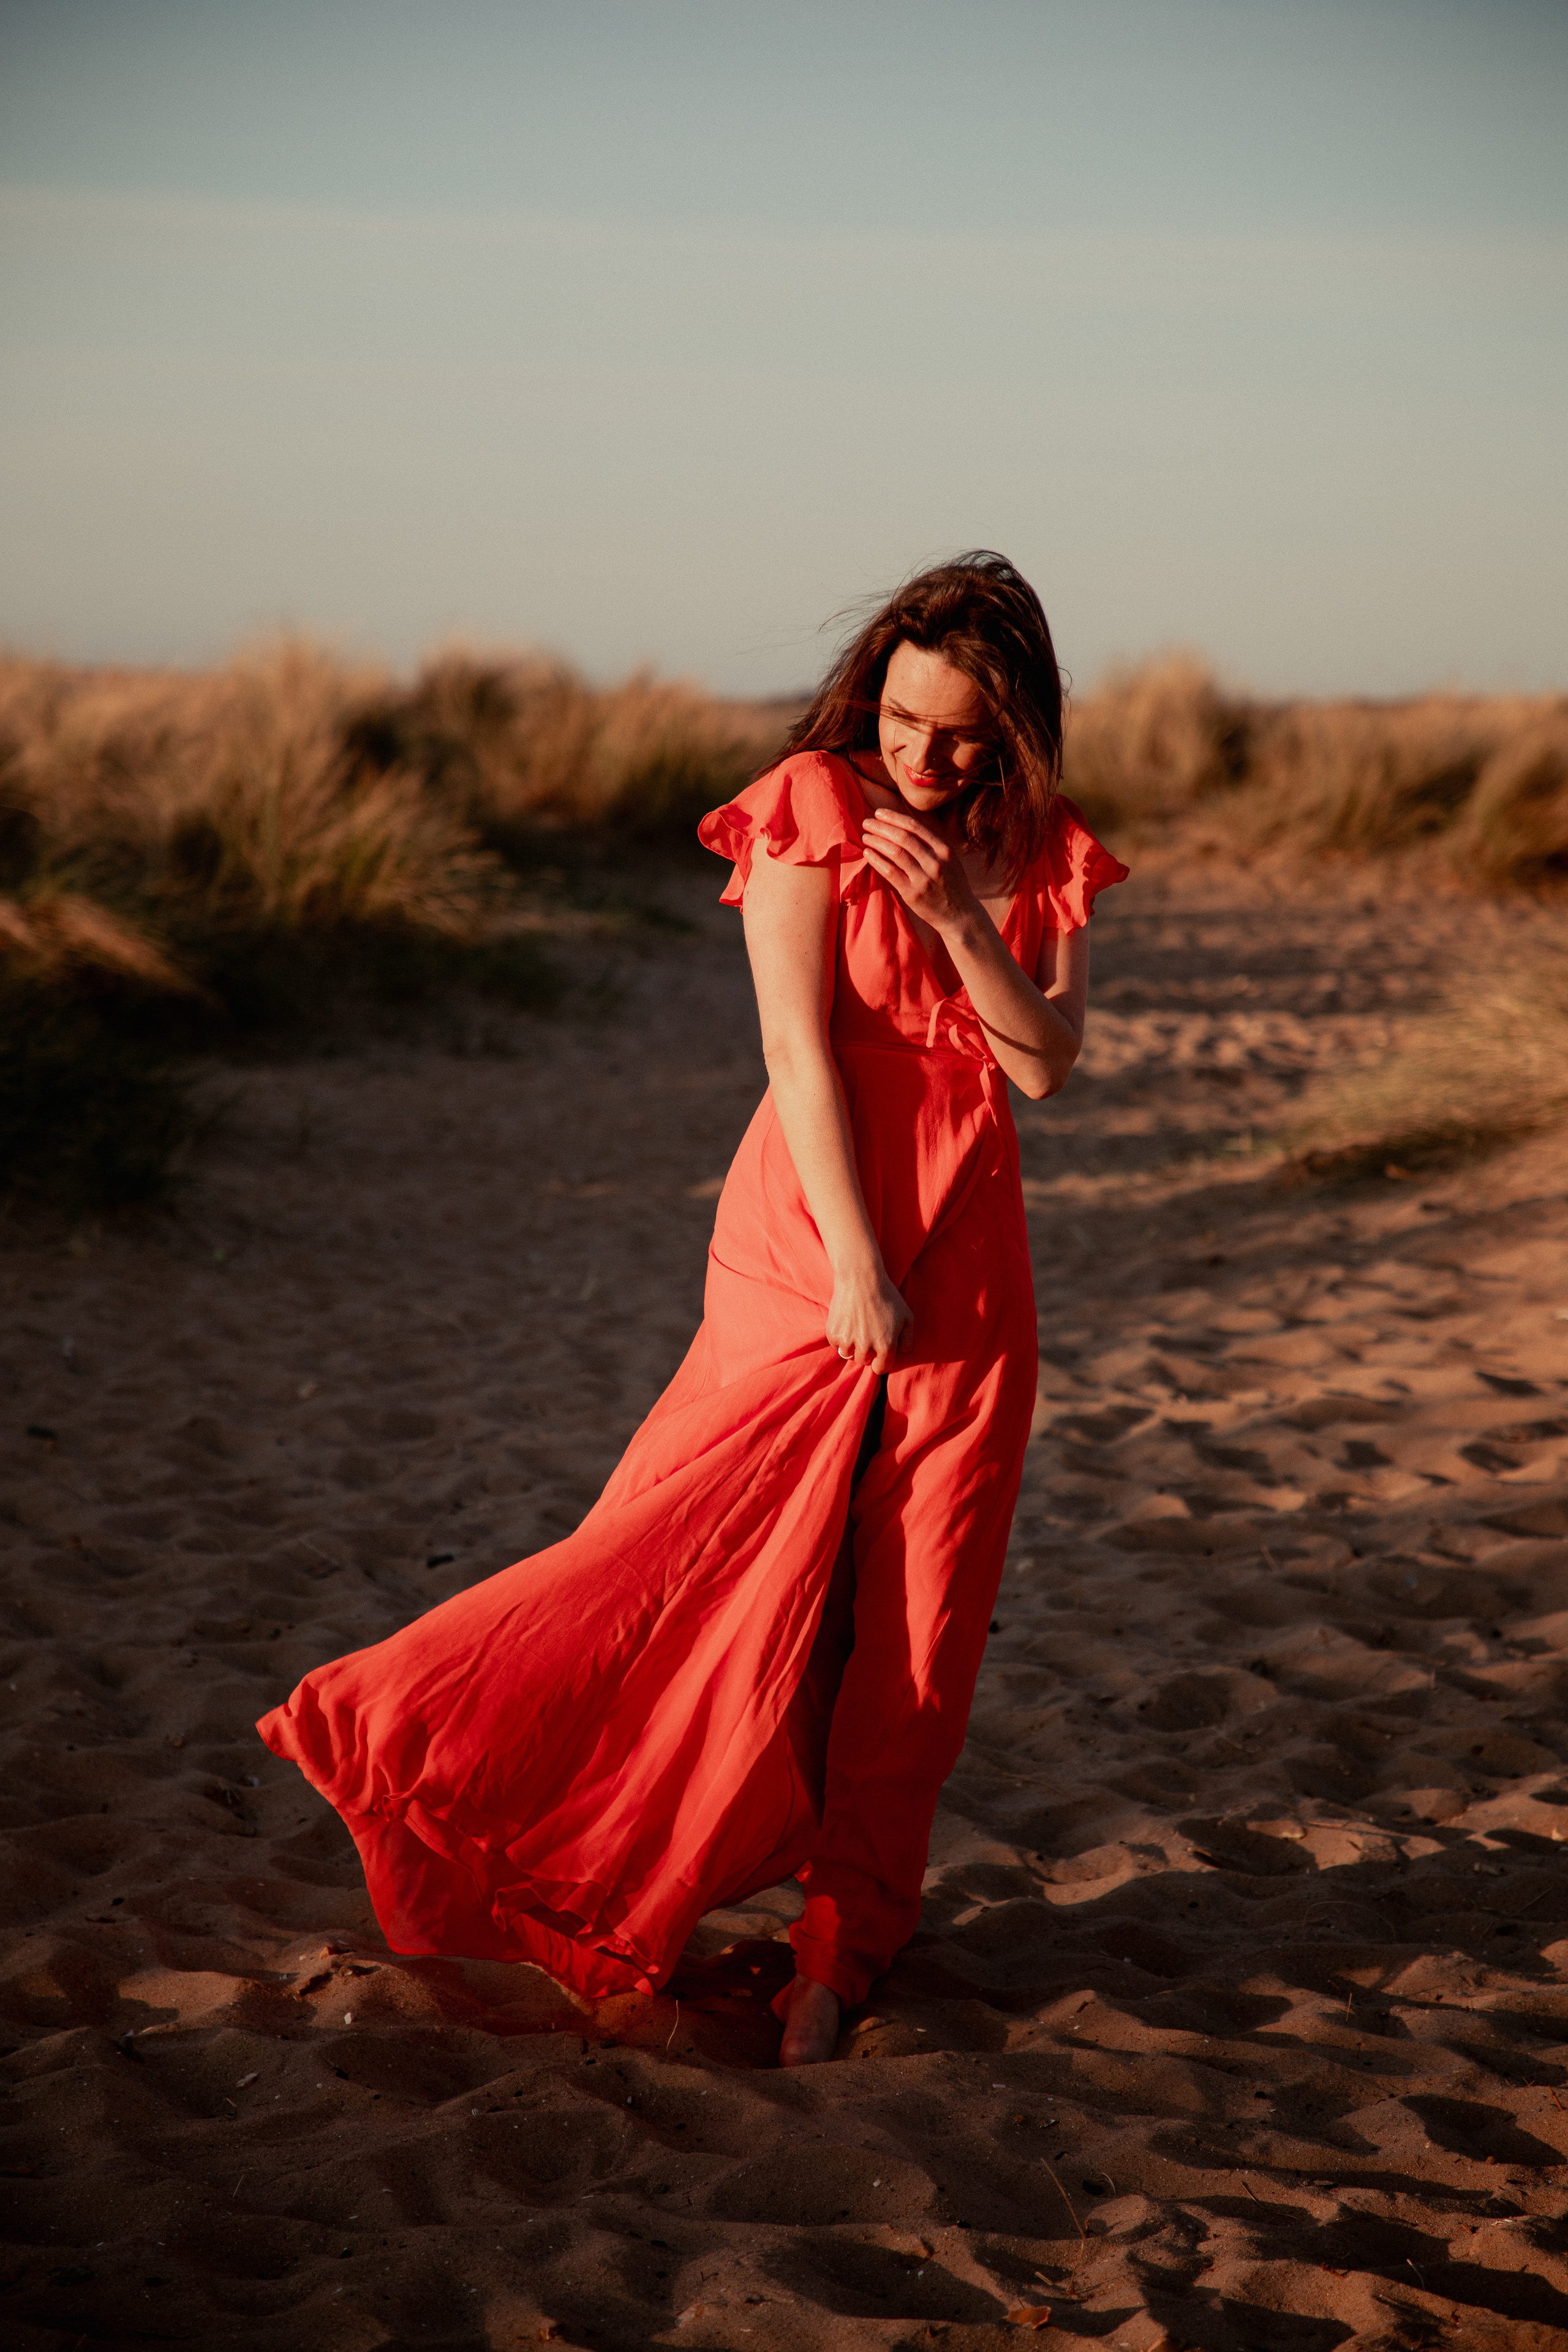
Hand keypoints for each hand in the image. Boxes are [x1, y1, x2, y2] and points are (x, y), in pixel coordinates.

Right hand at [825, 1262, 912, 1373]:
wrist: (860, 1278)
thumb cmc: (886, 1296)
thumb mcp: (907, 1317)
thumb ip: (908, 1340)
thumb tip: (902, 1352)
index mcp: (886, 1346)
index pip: (880, 1369)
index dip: (880, 1360)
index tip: (878, 1350)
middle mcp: (866, 1348)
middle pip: (863, 1362)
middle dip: (866, 1351)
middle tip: (867, 1331)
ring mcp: (848, 1341)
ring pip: (848, 1354)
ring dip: (852, 1345)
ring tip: (856, 1326)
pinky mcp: (833, 1334)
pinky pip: (836, 1344)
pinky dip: (840, 1336)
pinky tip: (847, 1321)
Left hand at [861, 808, 980, 935]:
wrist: (960, 915)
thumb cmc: (951, 885)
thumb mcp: (949, 860)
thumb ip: (931, 845)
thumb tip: (902, 827)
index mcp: (944, 850)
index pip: (915, 827)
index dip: (894, 818)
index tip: (879, 813)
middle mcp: (935, 862)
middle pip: (903, 837)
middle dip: (882, 827)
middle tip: (866, 822)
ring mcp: (924, 878)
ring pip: (895, 852)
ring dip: (877, 841)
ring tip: (865, 837)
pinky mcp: (913, 894)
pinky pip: (890, 872)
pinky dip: (877, 860)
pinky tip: (867, 853)